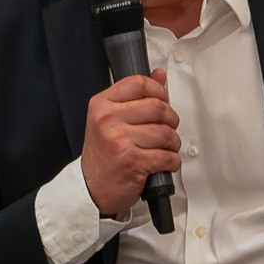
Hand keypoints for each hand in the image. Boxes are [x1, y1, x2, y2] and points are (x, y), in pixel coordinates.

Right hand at [81, 73, 178, 217]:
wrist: (90, 188)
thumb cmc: (102, 155)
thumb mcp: (109, 120)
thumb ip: (134, 96)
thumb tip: (159, 75)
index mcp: (102, 105)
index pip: (139, 84)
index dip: (158, 91)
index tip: (162, 101)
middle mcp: (108, 120)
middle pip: (158, 108)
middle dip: (171, 121)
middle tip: (167, 129)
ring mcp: (119, 140)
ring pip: (166, 133)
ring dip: (172, 144)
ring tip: (164, 148)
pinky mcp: (132, 162)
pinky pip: (167, 156)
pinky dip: (172, 162)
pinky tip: (163, 162)